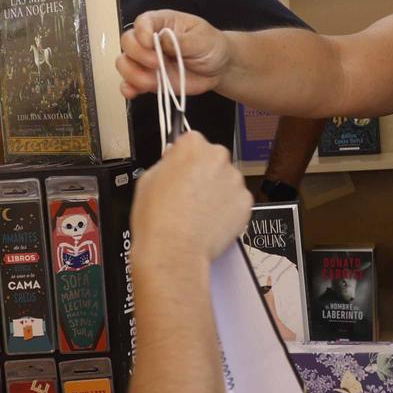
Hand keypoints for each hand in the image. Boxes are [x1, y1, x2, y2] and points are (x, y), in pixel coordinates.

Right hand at [117, 10, 230, 99]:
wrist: (218, 69)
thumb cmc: (211, 46)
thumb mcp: (201, 39)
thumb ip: (181, 41)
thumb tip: (161, 40)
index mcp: (162, 22)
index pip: (142, 22)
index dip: (142, 32)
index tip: (151, 43)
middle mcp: (150, 40)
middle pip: (128, 42)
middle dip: (138, 54)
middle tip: (157, 63)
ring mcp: (147, 61)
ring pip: (125, 63)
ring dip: (132, 73)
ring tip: (151, 81)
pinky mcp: (148, 80)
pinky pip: (130, 84)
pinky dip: (129, 88)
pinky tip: (134, 92)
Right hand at [131, 132, 251, 263]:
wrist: (174, 251)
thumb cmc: (157, 219)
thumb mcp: (147, 179)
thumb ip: (166, 163)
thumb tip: (173, 161)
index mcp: (192, 146)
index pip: (192, 141)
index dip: (184, 158)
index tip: (181, 169)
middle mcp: (218, 158)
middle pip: (213, 159)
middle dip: (204, 172)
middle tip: (188, 194)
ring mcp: (235, 180)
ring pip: (226, 180)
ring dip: (217, 191)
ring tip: (198, 212)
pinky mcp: (245, 203)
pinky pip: (237, 201)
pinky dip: (227, 209)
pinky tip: (210, 221)